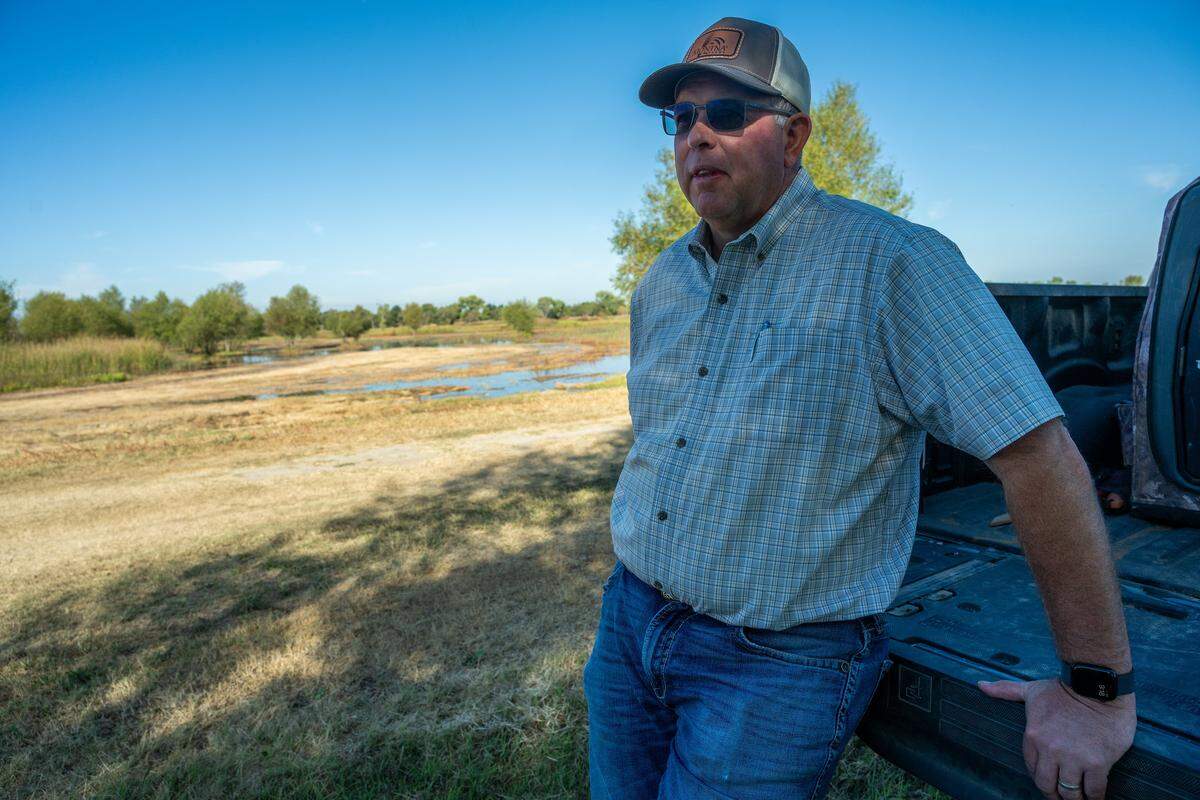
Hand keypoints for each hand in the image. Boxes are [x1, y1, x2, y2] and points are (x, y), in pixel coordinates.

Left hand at [978, 677, 1134, 798]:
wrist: (1096, 685)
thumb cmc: (1064, 689)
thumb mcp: (1031, 690)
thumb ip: (1006, 691)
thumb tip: (981, 685)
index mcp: (1033, 736)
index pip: (1032, 769)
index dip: (1041, 777)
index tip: (1049, 780)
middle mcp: (1051, 750)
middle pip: (1048, 785)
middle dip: (1054, 794)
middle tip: (1062, 796)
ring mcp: (1074, 758)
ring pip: (1070, 792)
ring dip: (1075, 798)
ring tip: (1080, 798)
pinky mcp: (1097, 763)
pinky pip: (1094, 790)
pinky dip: (1095, 797)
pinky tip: (1095, 796)